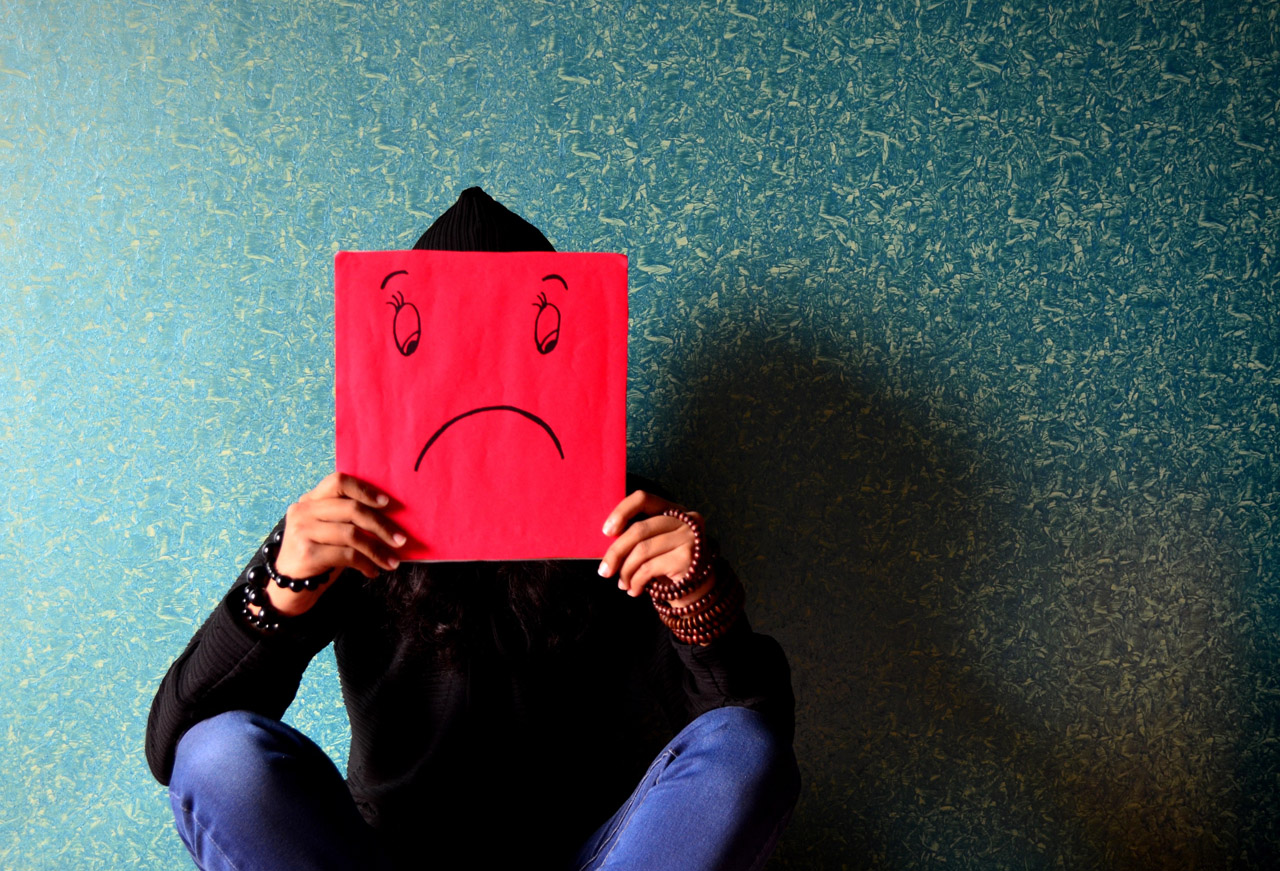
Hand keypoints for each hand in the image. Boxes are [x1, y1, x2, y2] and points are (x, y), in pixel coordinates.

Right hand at [264, 472, 405, 615]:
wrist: (287, 589)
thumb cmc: (316, 556)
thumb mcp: (329, 531)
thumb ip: (348, 519)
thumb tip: (390, 518)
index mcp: (310, 500)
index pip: (338, 482)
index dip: (365, 490)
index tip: (386, 503)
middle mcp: (303, 511)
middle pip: (351, 509)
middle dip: (381, 525)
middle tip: (400, 540)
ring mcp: (302, 531)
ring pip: (352, 534)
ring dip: (378, 550)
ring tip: (392, 562)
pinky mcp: (307, 553)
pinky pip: (347, 555)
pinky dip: (365, 564)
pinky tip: (373, 572)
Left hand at [599, 490, 714, 606]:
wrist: (700, 593)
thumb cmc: (671, 567)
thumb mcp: (656, 545)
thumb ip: (638, 537)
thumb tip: (607, 539)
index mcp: (674, 510)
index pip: (643, 498)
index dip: (621, 512)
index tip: (607, 532)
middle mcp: (685, 520)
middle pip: (639, 530)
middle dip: (616, 552)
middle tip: (604, 571)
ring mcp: (689, 538)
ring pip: (641, 551)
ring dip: (625, 571)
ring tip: (622, 584)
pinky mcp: (688, 559)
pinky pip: (649, 568)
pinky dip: (636, 582)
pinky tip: (634, 590)